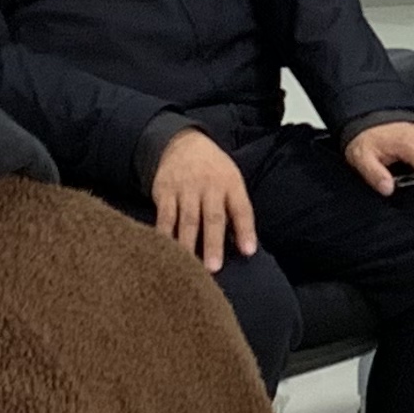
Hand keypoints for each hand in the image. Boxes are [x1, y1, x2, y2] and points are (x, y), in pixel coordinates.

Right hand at [153, 128, 258, 269]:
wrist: (183, 144)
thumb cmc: (214, 172)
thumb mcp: (231, 181)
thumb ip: (236, 210)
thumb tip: (243, 246)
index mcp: (230, 184)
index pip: (241, 209)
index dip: (245, 230)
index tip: (248, 252)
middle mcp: (208, 186)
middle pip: (212, 218)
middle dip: (213, 244)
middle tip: (214, 268)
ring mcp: (185, 189)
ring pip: (187, 220)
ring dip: (188, 245)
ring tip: (189, 267)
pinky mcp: (165, 192)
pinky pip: (164, 216)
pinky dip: (164, 235)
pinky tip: (165, 251)